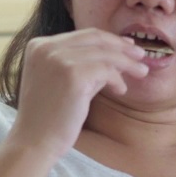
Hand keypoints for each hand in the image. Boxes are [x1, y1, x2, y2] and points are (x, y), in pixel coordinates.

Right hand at [9, 29, 148, 153]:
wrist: (34, 141)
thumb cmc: (48, 117)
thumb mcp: (58, 80)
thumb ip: (79, 64)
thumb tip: (114, 53)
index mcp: (39, 45)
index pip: (83, 35)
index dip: (109, 40)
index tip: (127, 47)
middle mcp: (46, 47)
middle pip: (95, 38)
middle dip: (122, 47)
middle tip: (141, 56)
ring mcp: (58, 59)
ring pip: (105, 54)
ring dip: (127, 63)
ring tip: (142, 72)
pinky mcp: (72, 75)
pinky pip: (106, 70)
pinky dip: (117, 79)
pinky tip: (121, 90)